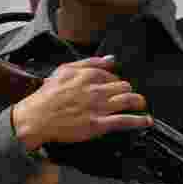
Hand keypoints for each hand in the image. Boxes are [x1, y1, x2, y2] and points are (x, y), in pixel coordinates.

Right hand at [12, 56, 152, 150]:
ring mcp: (99, 107)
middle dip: (129, 91)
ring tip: (142, 105)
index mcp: (89, 74)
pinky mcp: (98, 124)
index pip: (113, 75)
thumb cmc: (47, 95)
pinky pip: (124, 121)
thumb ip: (89, 62)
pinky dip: (139, 120)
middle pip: (125, 87)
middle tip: (130, 97)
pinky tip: (147, 121)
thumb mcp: (65, 70)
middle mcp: (96, 89)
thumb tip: (111, 59)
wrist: (35, 118)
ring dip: (139, 102)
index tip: (116, 88)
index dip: (116, 82)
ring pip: (129, 100)